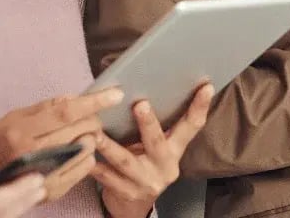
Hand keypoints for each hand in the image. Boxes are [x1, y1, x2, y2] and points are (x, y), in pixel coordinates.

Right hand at [0, 88, 122, 192]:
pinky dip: (86, 155)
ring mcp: (43, 175)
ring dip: (90, 137)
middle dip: (94, 118)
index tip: (115, 93)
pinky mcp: (52, 191)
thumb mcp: (14, 117)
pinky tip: (75, 150)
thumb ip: (45, 107)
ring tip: (79, 134)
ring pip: (86, 149)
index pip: (65, 112)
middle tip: (91, 116)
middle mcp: (33, 154)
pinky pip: (84, 168)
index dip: (94, 101)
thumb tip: (74, 97)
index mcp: (22, 131)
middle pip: (80, 129)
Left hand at [93, 83, 214, 217]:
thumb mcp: (155, 147)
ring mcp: (145, 182)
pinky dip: (94, 167)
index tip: (206, 86)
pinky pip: (106, 178)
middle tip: (140, 104)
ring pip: (126, 162)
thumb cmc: (143, 164)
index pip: (192, 126)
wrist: (132, 206)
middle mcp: (165, 166)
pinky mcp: (125, 193)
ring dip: (110, 146)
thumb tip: (145, 84)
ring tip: (96, 134)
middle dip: (148, 123)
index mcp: (175, 150)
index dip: (200, 106)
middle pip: (157, 142)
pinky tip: (83, 157)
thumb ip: (155, 126)